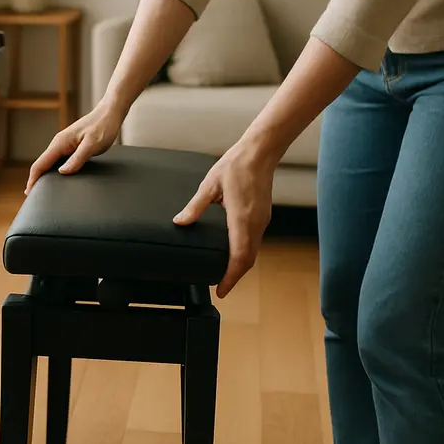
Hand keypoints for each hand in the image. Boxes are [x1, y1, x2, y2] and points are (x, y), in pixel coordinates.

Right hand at [25, 101, 123, 193]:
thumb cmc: (103, 127)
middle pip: (42, 164)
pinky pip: (58, 161)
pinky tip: (56, 179)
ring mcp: (64, 145)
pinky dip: (53, 171)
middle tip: (33, 197)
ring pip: (49, 163)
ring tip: (42, 191)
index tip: (29, 192)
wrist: (109, 114)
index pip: (40, 163)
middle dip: (36, 180)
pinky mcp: (71, 146)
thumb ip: (77, 158)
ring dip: (44, 176)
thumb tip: (62, 172)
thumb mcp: (92, 145)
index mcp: (60, 143)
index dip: (33, 179)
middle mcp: (59, 143)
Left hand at [172, 139, 274, 297]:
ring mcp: (262, 221)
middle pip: (248, 260)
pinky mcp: (263, 216)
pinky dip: (245, 254)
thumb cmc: (236, 166)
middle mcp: (255, 223)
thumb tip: (180, 222)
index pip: (239, 257)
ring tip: (225, 275)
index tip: (221, 290)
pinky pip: (255, 242)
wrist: (260, 152)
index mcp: (241, 218)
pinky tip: (234, 255)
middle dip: (235, 277)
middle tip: (220, 288)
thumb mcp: (209, 186)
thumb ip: (195, 207)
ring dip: (240, 266)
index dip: (231, 277)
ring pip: (253, 252)